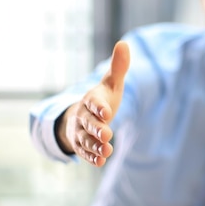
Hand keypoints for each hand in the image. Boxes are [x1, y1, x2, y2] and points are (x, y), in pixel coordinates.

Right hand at [56, 41, 130, 165]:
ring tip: (107, 151)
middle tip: (107, 134)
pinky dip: (91, 157)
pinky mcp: (81, 146)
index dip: (99, 107)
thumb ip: (118, 67)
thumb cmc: (101, 99)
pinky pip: (85, 152)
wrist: (82, 116)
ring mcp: (80, 132)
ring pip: (86, 139)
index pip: (94, 102)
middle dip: (96, 128)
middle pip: (88, 122)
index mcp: (91, 99)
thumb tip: (124, 44)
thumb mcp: (111, 84)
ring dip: (95, 145)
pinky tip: (100, 162)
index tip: (107, 112)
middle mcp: (83, 116)